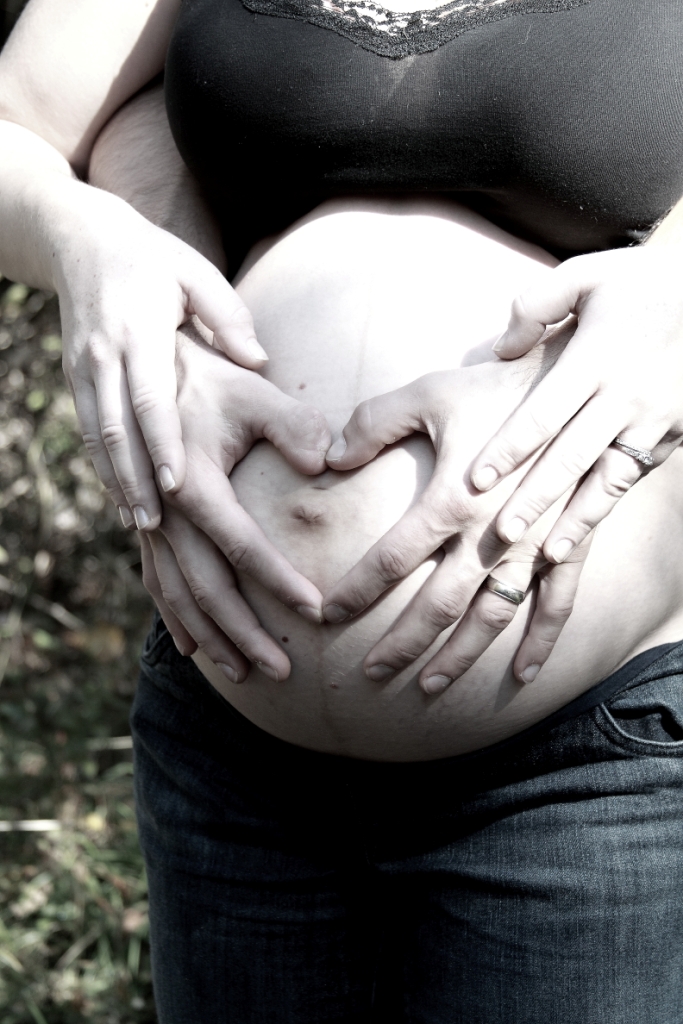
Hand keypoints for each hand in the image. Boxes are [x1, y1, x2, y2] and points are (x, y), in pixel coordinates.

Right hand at [57, 188, 267, 531]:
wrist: (81, 238)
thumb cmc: (153, 258)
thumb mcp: (196, 272)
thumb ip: (228, 316)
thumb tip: (261, 359)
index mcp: (139, 331)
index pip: (150, 397)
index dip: (162, 442)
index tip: (177, 483)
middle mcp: (105, 354)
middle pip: (116, 427)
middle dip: (134, 479)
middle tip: (154, 524)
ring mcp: (84, 367)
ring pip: (96, 435)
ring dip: (116, 481)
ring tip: (139, 522)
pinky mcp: (74, 376)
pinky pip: (87, 428)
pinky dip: (102, 464)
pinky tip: (121, 494)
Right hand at [139, 321, 330, 680]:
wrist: (152, 372)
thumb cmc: (213, 382)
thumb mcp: (255, 394)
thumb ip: (292, 424)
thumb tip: (325, 459)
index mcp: (192, 484)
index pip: (241, 546)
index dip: (277, 581)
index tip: (316, 612)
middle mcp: (164, 513)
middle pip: (205, 588)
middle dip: (243, 633)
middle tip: (283, 670)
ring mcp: (152, 525)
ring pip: (179, 596)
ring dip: (213, 638)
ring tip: (245, 674)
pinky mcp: (149, 528)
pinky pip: (159, 583)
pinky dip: (177, 619)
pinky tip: (195, 649)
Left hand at [323, 362, 590, 689]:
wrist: (576, 386)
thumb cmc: (495, 388)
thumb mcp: (429, 393)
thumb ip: (372, 424)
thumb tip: (327, 458)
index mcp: (450, 501)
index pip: (390, 560)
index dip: (356, 591)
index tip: (328, 616)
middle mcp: (490, 535)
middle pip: (436, 605)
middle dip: (401, 642)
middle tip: (370, 670)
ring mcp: (533, 546)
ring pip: (491, 616)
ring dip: (460, 656)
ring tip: (429, 685)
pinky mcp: (568, 545)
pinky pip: (557, 604)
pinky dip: (541, 643)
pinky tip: (523, 675)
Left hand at [469, 246, 682, 563]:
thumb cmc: (635, 284)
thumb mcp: (585, 274)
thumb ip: (536, 305)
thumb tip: (501, 349)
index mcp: (596, 357)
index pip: (546, 411)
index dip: (511, 447)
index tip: (477, 479)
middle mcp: (625, 395)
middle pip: (573, 456)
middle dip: (537, 498)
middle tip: (502, 535)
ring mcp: (653, 420)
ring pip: (608, 479)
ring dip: (576, 519)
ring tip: (546, 555)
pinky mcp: (673, 434)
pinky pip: (632, 478)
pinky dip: (604, 510)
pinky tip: (579, 538)